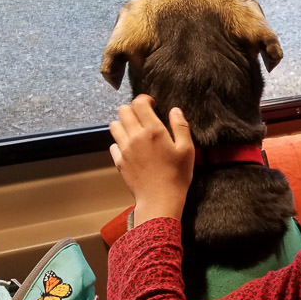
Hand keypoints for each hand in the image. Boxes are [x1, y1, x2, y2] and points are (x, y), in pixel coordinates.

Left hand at [109, 95, 194, 225]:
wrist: (160, 200)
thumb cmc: (177, 176)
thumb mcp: (187, 149)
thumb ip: (181, 127)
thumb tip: (175, 111)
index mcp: (153, 130)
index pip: (139, 103)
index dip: (144, 99)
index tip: (151, 104)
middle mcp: (135, 136)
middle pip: (123, 110)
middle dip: (132, 109)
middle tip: (143, 117)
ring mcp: (125, 149)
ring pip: (114, 125)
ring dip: (123, 124)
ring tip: (135, 131)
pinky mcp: (119, 161)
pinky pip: (113, 144)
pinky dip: (120, 142)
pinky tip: (131, 148)